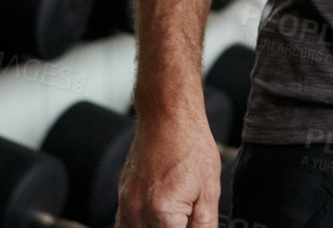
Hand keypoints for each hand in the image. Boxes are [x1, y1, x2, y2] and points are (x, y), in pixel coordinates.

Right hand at [116, 111, 223, 227]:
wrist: (167, 116)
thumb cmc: (190, 144)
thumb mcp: (209, 189)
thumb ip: (205, 224)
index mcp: (162, 212)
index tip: (193, 222)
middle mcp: (138, 211)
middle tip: (186, 217)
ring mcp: (126, 204)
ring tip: (173, 218)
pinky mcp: (122, 197)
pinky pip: (124, 225)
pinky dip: (139, 227)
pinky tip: (157, 220)